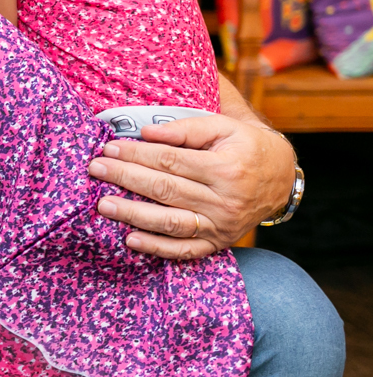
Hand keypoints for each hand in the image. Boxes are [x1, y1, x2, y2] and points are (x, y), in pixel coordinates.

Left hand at [89, 114, 294, 259]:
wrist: (280, 178)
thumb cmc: (245, 146)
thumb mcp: (224, 127)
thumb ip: (186, 128)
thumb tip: (146, 132)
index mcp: (226, 168)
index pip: (171, 161)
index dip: (137, 154)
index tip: (110, 148)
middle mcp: (225, 200)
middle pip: (165, 189)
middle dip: (126, 179)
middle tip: (96, 170)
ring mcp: (221, 226)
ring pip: (170, 222)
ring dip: (132, 215)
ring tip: (102, 205)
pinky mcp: (218, 243)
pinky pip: (184, 250)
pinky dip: (156, 248)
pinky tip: (130, 240)